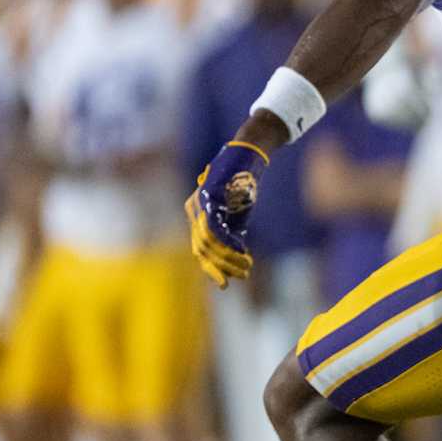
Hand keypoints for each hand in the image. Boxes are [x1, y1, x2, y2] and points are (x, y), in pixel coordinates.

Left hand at [185, 141, 269, 288]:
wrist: (248, 157)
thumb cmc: (243, 185)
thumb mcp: (236, 215)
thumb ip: (231, 235)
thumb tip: (234, 258)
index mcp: (196, 216)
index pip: (199, 250)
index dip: (212, 269)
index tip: (226, 284)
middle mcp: (192, 209)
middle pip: (201, 249)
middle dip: (222, 266)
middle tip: (243, 274)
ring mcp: (198, 203)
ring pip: (206, 241)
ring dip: (227, 258)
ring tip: (246, 266)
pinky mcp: (208, 197)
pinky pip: (213, 227)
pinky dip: (228, 243)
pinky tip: (242, 250)